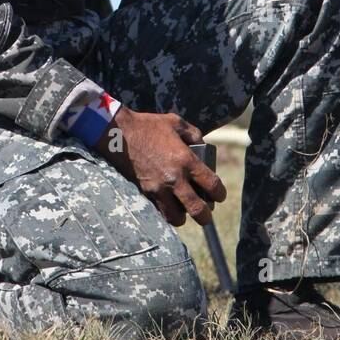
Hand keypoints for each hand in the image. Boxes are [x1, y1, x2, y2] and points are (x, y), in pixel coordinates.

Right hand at [95, 107, 226, 226]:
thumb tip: (203, 146)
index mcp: (186, 160)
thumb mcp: (176, 122)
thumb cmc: (148, 125)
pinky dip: (166, 213)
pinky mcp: (144, 192)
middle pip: (197, 209)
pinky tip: (168, 206)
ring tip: (184, 211)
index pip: (211, 185)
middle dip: (205, 216)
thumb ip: (193, 134)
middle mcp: (174, 177)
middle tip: (205, 215)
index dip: (219, 194)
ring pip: (176, 217)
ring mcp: (158, 187)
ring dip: (183, 217)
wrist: (119, 133)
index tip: (218, 196)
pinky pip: (159, 211)